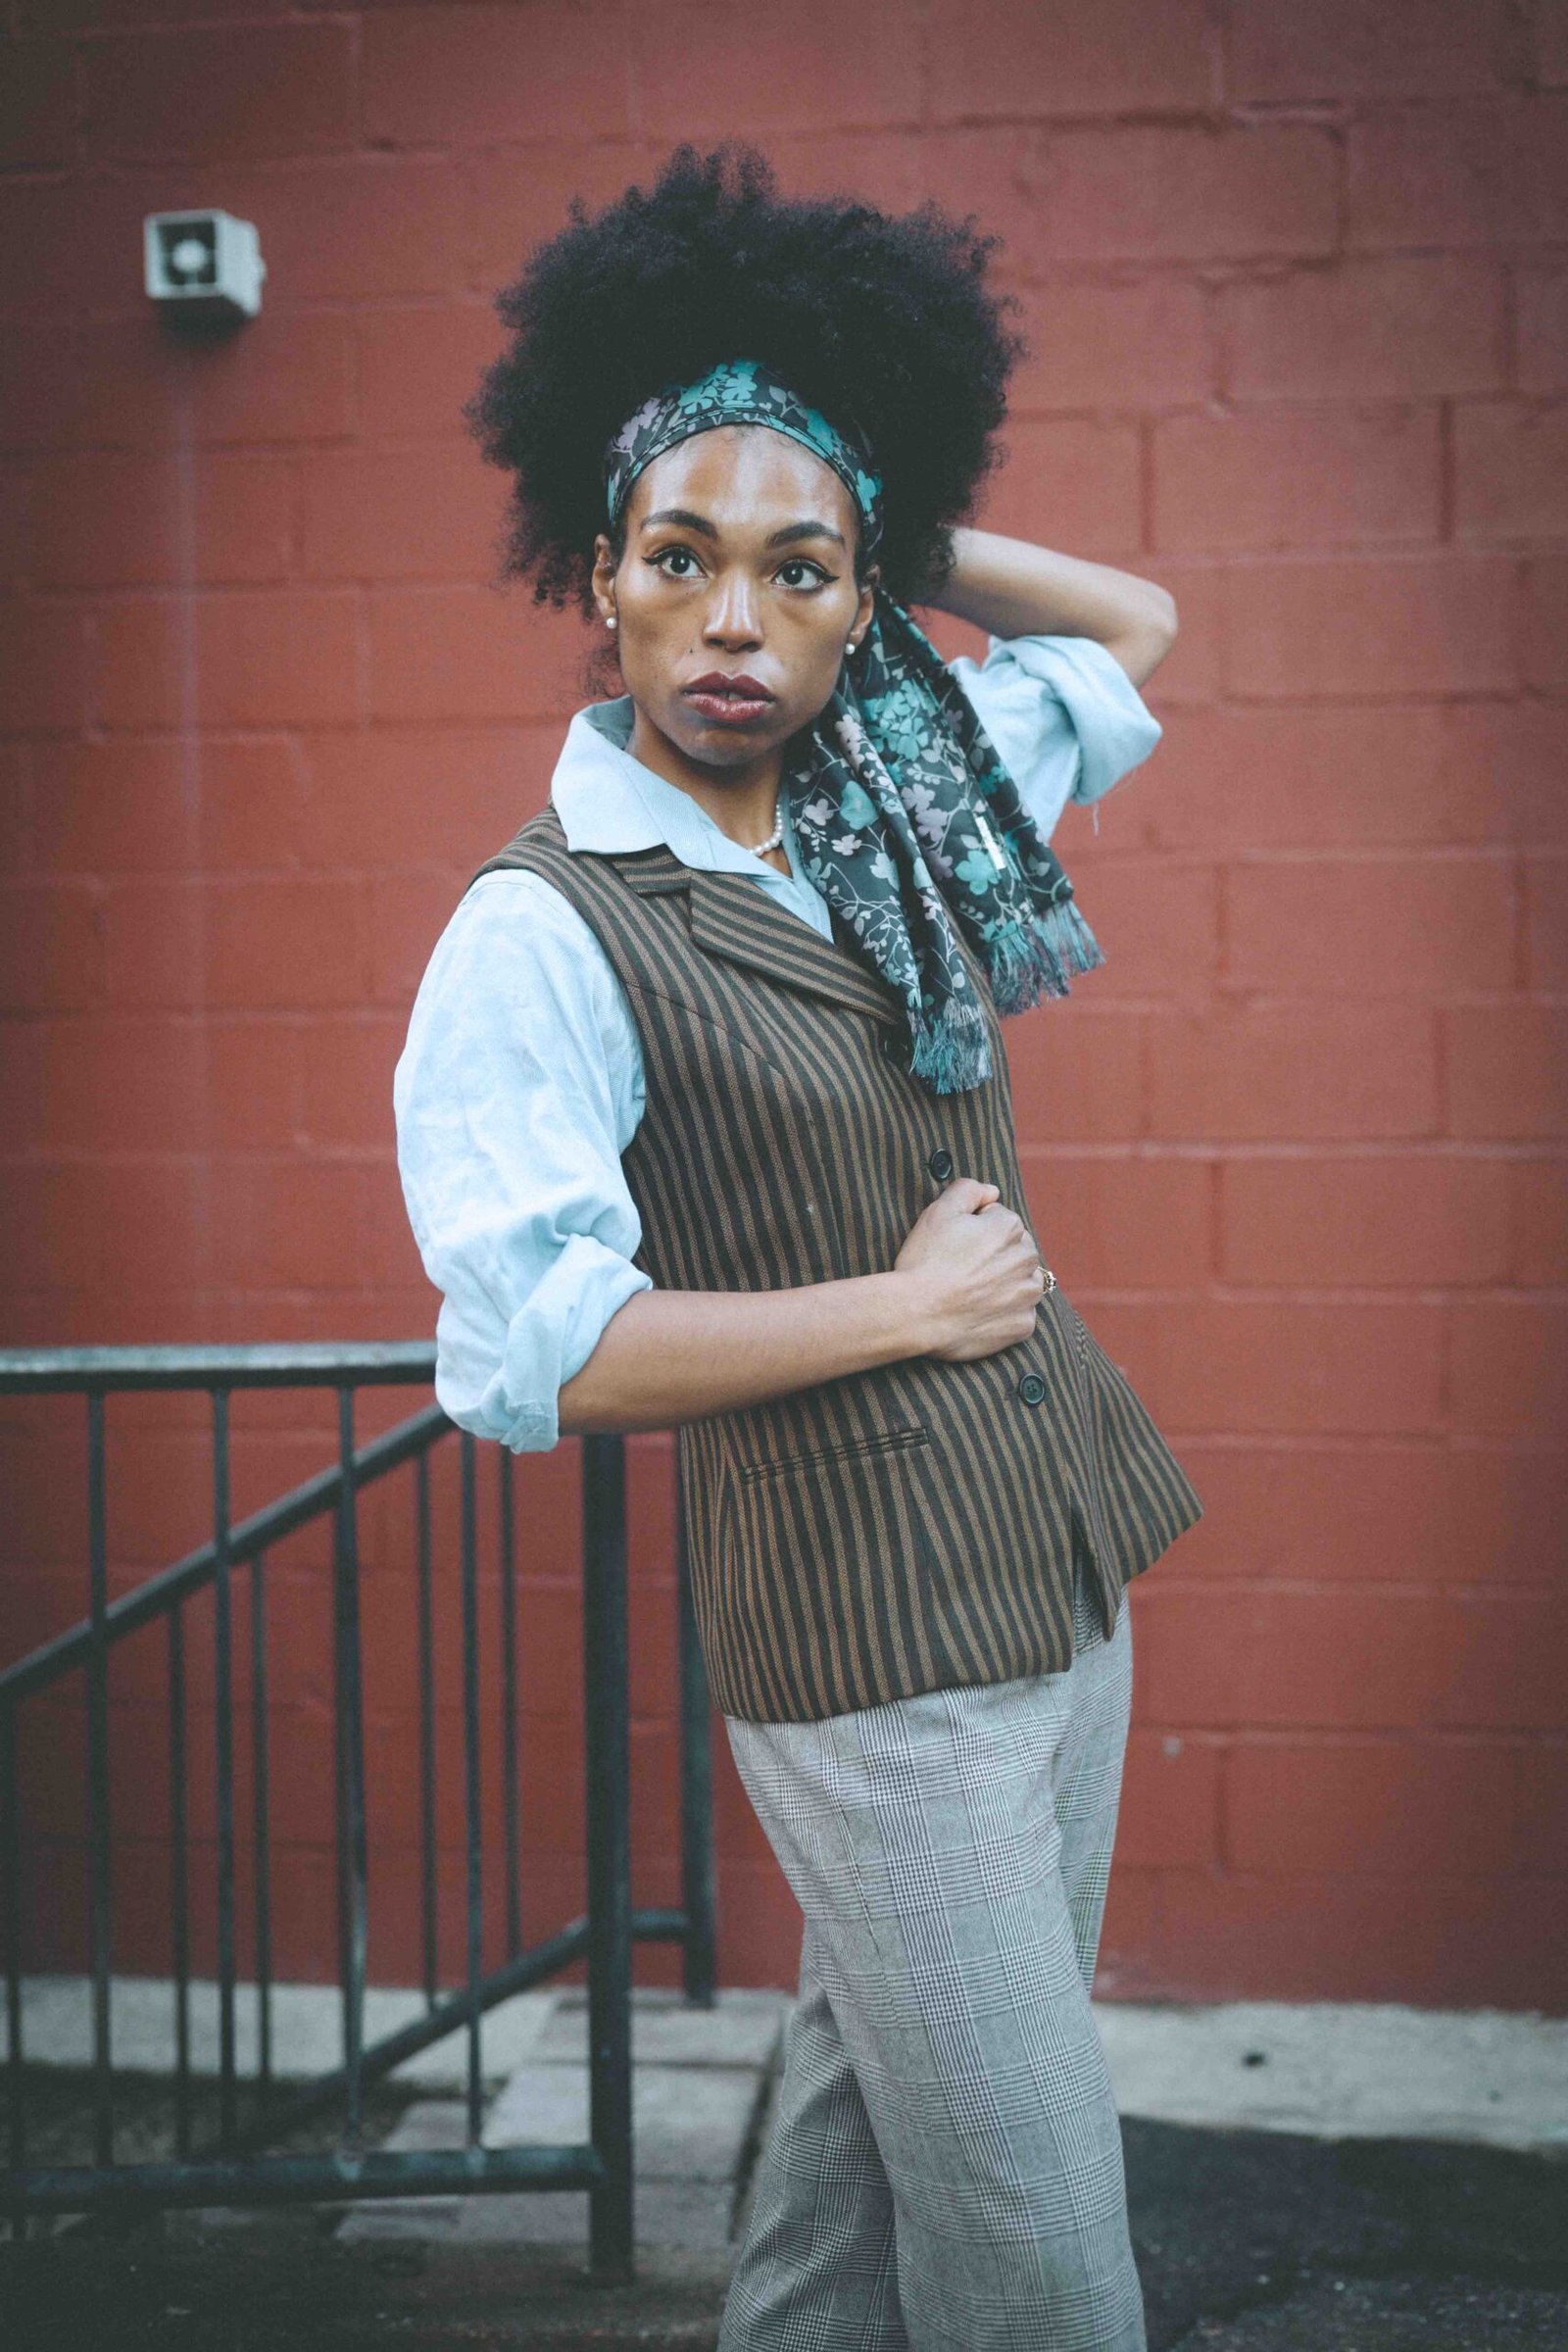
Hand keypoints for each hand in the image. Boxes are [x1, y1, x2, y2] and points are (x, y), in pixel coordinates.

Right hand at [893, 1177, 1048, 1362]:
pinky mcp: (1022, 1324)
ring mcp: (1027, 1295)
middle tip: (962, 1269)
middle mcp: (1027, 1259)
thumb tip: (992, 1191)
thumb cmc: (926, 1261)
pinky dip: (1004, 1313)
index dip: (973, 1230)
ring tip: (972, 1291)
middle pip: (1014, 1250)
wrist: (917, 1314)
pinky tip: (979, 1312)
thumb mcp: (939, 1211)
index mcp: (1010, 1228)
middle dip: (994, 1255)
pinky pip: (1019, 1314)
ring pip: (1021, 1281)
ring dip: (1004, 1283)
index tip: (955, 1245)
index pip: (998, 1220)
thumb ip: (969, 1190)